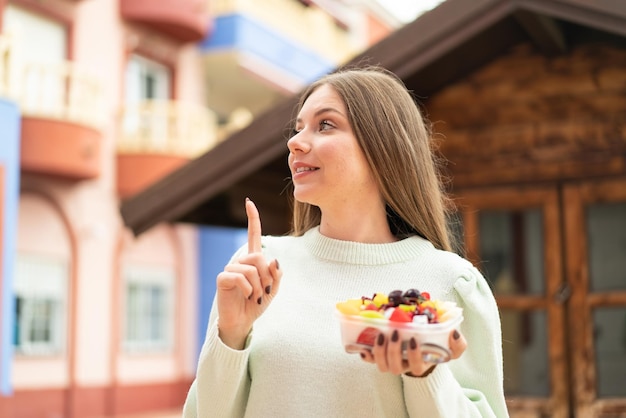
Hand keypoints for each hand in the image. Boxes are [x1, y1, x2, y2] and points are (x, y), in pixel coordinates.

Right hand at [215, 198, 281, 348]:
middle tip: (264, 291)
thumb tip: (273, 259)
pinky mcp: (222, 279)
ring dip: (258, 286)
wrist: (242, 322)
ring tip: (255, 297)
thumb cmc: (256, 304)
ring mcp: (230, 269)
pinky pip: (240, 277)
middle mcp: (240, 262)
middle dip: (266, 276)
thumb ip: (276, 274)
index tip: (249, 202)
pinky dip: (248, 289)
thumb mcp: (273, 289)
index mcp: (252, 261)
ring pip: (251, 269)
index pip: (253, 236)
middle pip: (259, 257)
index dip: (252, 219)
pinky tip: (246, 296)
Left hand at [360, 329, 466, 376]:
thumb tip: (454, 333)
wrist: (423, 345)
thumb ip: (458, 344)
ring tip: (380, 335)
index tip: (413, 339)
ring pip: (382, 365)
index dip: (413, 355)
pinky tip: (363, 347)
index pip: (417, 366)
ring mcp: (391, 361)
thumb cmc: (436, 346)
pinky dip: (366, 355)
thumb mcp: (451, 346)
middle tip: (394, 333)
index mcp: (421, 364)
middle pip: (395, 367)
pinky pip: (370, 359)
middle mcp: (405, 365)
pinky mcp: (380, 355)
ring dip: (379, 351)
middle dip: (393, 351)